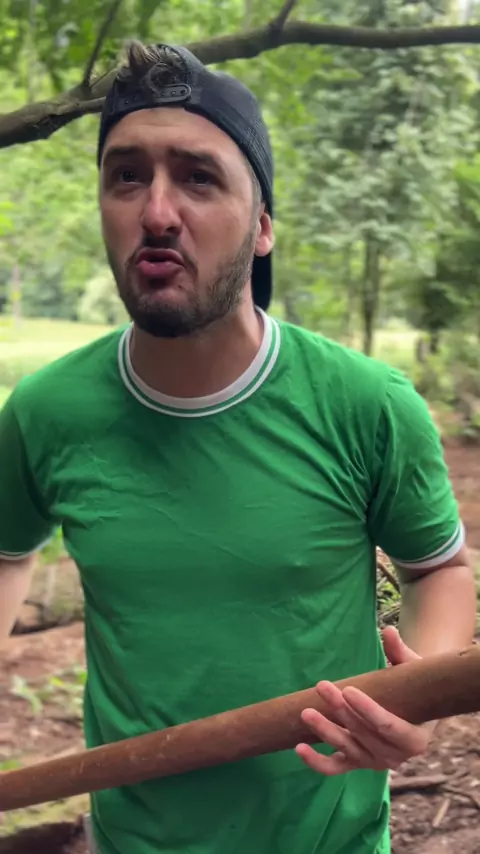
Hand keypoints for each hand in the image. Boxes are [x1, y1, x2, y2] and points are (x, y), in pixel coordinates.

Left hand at [295, 627, 435, 775]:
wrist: (416, 713)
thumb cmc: (416, 689)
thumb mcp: (413, 670)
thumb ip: (401, 653)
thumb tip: (388, 631)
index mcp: (415, 739)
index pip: (388, 726)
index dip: (368, 710)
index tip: (348, 690)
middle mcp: (395, 757)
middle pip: (363, 733)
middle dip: (341, 710)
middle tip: (322, 686)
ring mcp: (374, 762)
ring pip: (346, 748)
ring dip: (325, 731)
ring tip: (306, 712)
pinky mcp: (357, 762)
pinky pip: (335, 767)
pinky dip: (316, 762)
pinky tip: (299, 747)